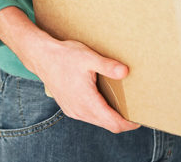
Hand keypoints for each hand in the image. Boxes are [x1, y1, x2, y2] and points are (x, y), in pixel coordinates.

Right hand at [0, 6, 139, 133]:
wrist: (41, 56)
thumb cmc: (64, 56)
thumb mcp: (88, 58)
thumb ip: (108, 66)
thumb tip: (125, 71)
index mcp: (87, 102)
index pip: (113, 123)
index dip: (128, 124)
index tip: (139, 118)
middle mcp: (79, 111)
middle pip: (107, 125)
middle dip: (122, 121)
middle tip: (134, 110)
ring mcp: (73, 110)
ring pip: (97, 121)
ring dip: (109, 117)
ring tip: (121, 105)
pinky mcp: (68, 107)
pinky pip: (88, 116)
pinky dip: (99, 113)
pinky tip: (103, 100)